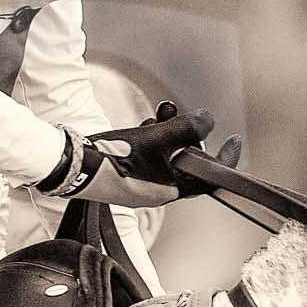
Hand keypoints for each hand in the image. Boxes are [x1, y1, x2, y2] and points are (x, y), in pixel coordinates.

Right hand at [79, 105, 216, 206]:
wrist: (72, 164)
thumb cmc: (115, 157)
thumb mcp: (156, 137)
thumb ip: (186, 128)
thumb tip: (208, 120)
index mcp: (170, 191)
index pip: (208, 179)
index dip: (224, 159)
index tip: (233, 141)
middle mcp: (157, 193)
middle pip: (185, 162)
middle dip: (185, 135)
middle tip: (181, 117)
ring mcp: (139, 186)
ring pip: (164, 157)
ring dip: (166, 133)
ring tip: (159, 114)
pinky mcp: (124, 177)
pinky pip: (147, 158)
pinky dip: (150, 140)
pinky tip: (144, 124)